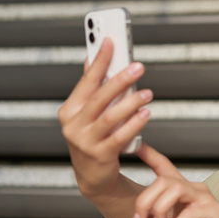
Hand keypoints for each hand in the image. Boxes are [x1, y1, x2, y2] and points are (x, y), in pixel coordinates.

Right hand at [58, 38, 152, 195]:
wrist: (93, 176)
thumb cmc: (94, 139)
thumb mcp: (88, 114)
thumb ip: (91, 89)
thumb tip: (92, 58)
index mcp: (70, 110)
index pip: (86, 80)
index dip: (99, 60)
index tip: (111, 41)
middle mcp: (74, 124)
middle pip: (99, 97)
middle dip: (119, 79)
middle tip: (138, 66)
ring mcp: (85, 141)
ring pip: (110, 117)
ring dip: (130, 103)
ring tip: (148, 93)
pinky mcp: (99, 155)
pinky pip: (120, 137)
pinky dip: (134, 124)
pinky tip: (146, 114)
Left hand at [133, 144, 218, 217]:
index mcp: (182, 190)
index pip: (164, 166)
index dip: (149, 155)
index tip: (135, 145)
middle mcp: (193, 189)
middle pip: (163, 180)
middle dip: (145, 201)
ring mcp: (204, 197)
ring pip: (174, 189)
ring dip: (159, 210)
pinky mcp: (213, 210)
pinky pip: (189, 213)